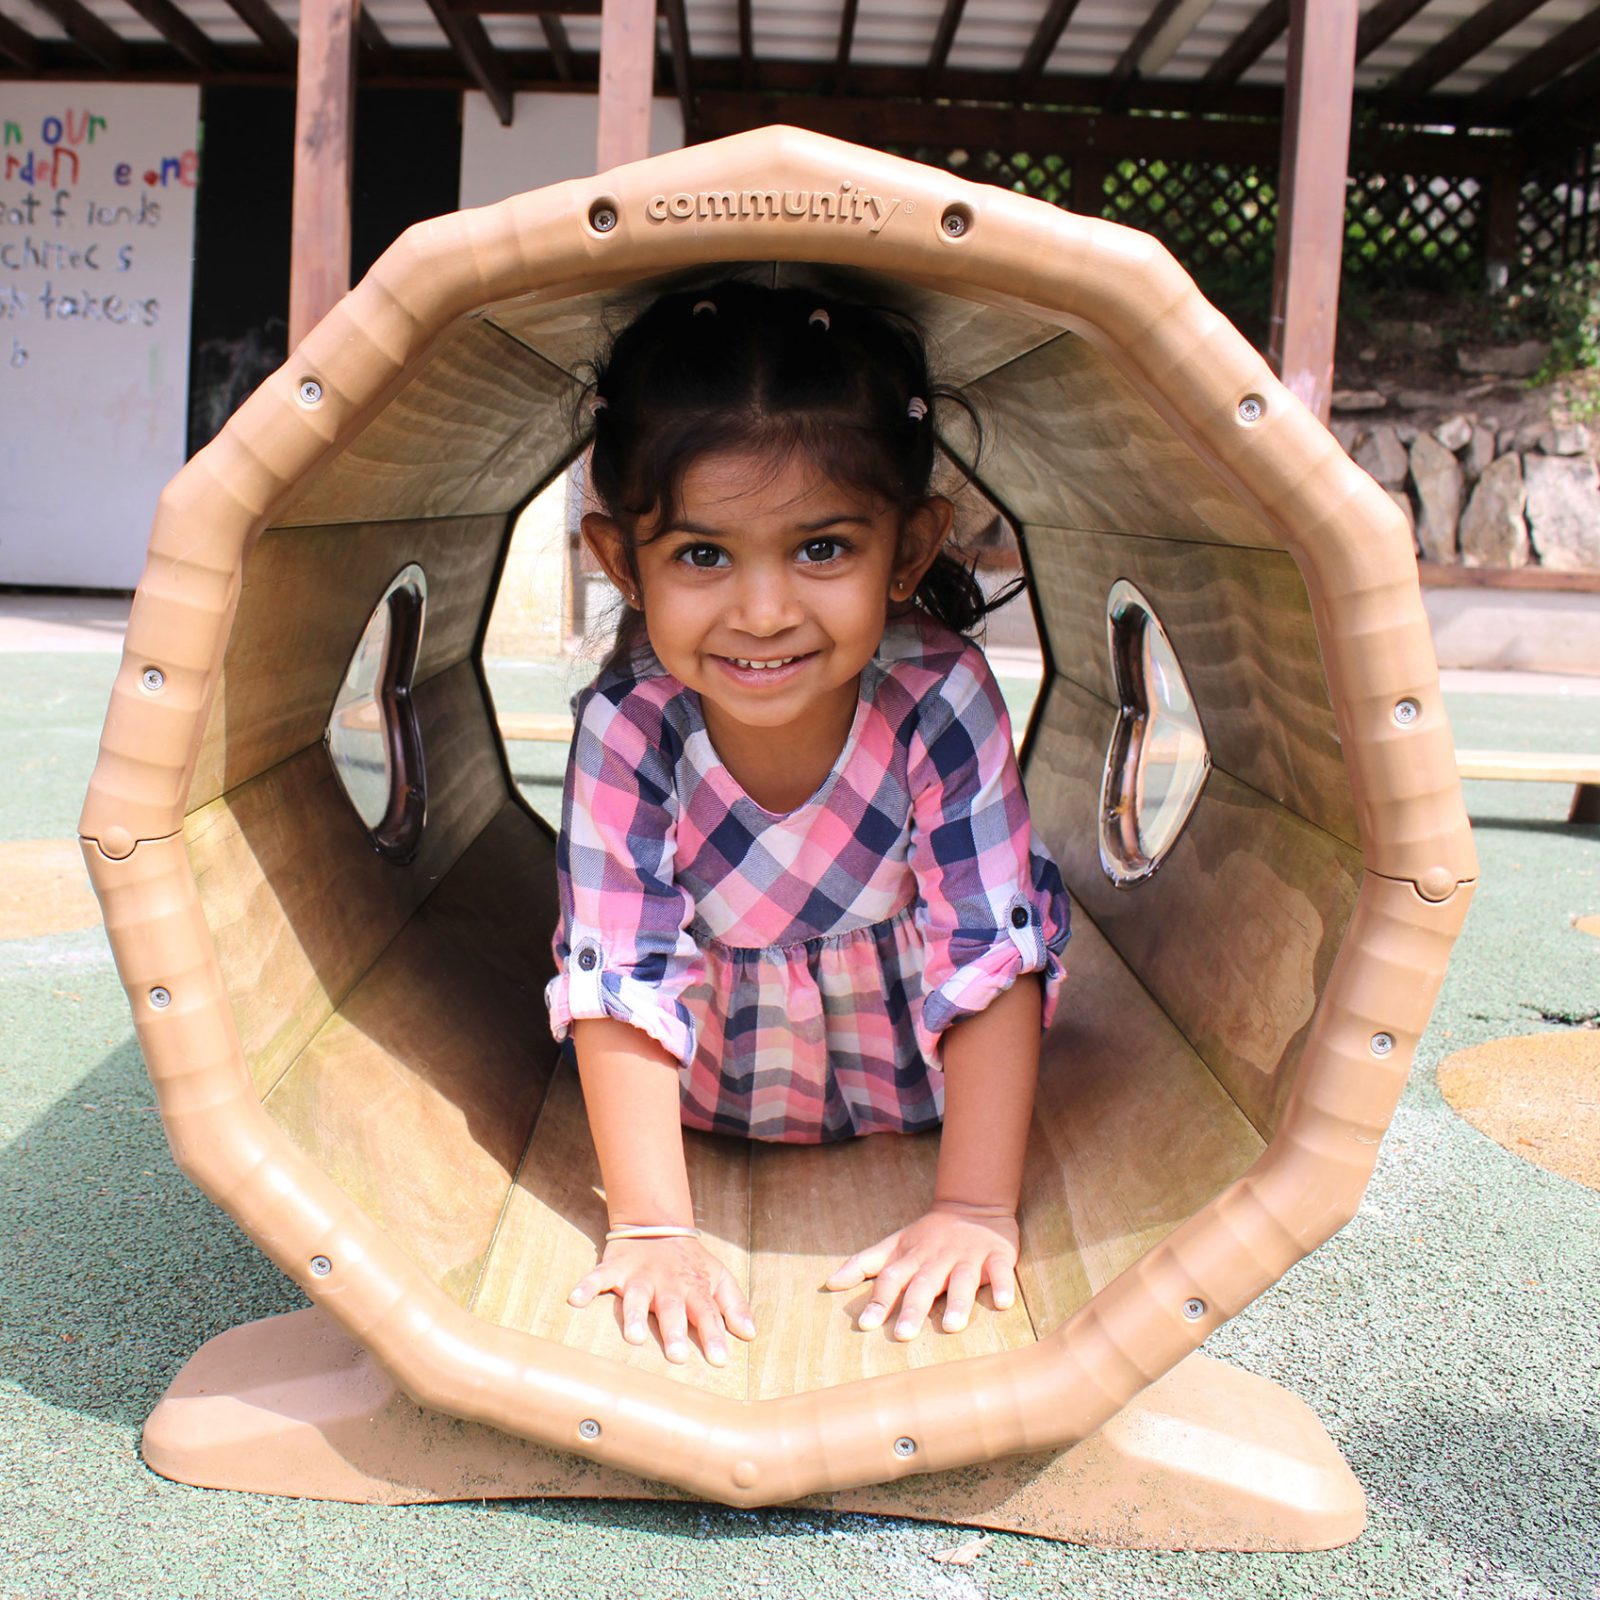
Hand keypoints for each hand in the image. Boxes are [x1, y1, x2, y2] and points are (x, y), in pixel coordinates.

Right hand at [568, 1235, 756, 1366]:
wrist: (658, 1226)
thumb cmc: (691, 1263)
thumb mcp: (719, 1278)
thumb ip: (734, 1305)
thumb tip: (750, 1334)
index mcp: (694, 1288)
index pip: (707, 1312)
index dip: (714, 1335)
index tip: (719, 1360)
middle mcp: (667, 1283)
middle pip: (671, 1307)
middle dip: (673, 1330)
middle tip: (675, 1356)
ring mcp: (639, 1275)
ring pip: (636, 1295)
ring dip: (634, 1315)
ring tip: (634, 1337)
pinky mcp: (614, 1268)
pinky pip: (598, 1277)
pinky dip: (586, 1285)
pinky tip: (575, 1299)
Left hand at [822, 1205, 1019, 1340]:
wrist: (973, 1206)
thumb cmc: (928, 1236)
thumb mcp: (894, 1244)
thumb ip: (863, 1264)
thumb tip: (829, 1284)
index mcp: (912, 1258)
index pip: (891, 1279)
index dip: (878, 1300)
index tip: (866, 1325)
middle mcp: (937, 1259)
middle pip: (923, 1285)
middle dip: (912, 1309)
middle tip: (903, 1335)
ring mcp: (968, 1257)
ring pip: (962, 1280)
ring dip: (958, 1303)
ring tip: (951, 1327)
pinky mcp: (997, 1256)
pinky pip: (1002, 1271)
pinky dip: (1003, 1285)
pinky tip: (1004, 1303)